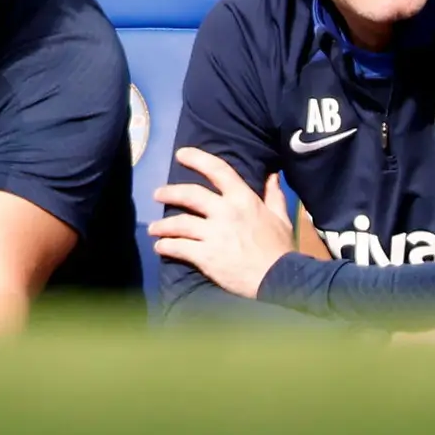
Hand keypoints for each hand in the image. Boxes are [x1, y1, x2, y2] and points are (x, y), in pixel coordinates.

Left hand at [147, 148, 299, 300]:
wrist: (280, 280)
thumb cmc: (280, 249)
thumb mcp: (281, 218)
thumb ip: (274, 195)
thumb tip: (272, 174)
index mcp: (243, 199)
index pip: (218, 170)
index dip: (197, 159)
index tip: (181, 154)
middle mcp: (225, 212)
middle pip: (189, 194)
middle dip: (169, 192)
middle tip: (157, 194)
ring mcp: (214, 234)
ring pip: (179, 223)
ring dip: (162, 225)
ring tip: (153, 228)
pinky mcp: (206, 256)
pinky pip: (179, 247)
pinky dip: (166, 246)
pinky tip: (160, 247)